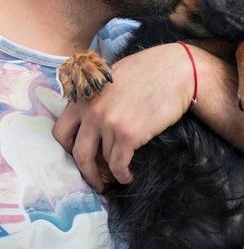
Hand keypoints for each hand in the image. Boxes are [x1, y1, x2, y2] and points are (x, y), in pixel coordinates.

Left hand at [52, 42, 194, 192]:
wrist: (177, 70)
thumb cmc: (149, 69)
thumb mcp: (112, 76)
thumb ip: (96, 96)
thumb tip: (87, 116)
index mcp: (85, 95)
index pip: (61, 131)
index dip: (68, 148)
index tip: (78, 156)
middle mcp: (92, 109)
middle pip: (77, 153)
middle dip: (85, 171)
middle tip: (94, 180)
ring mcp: (109, 122)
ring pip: (103, 159)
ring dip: (112, 169)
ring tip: (120, 171)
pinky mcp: (128, 134)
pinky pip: (118, 165)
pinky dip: (122, 175)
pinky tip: (128, 176)